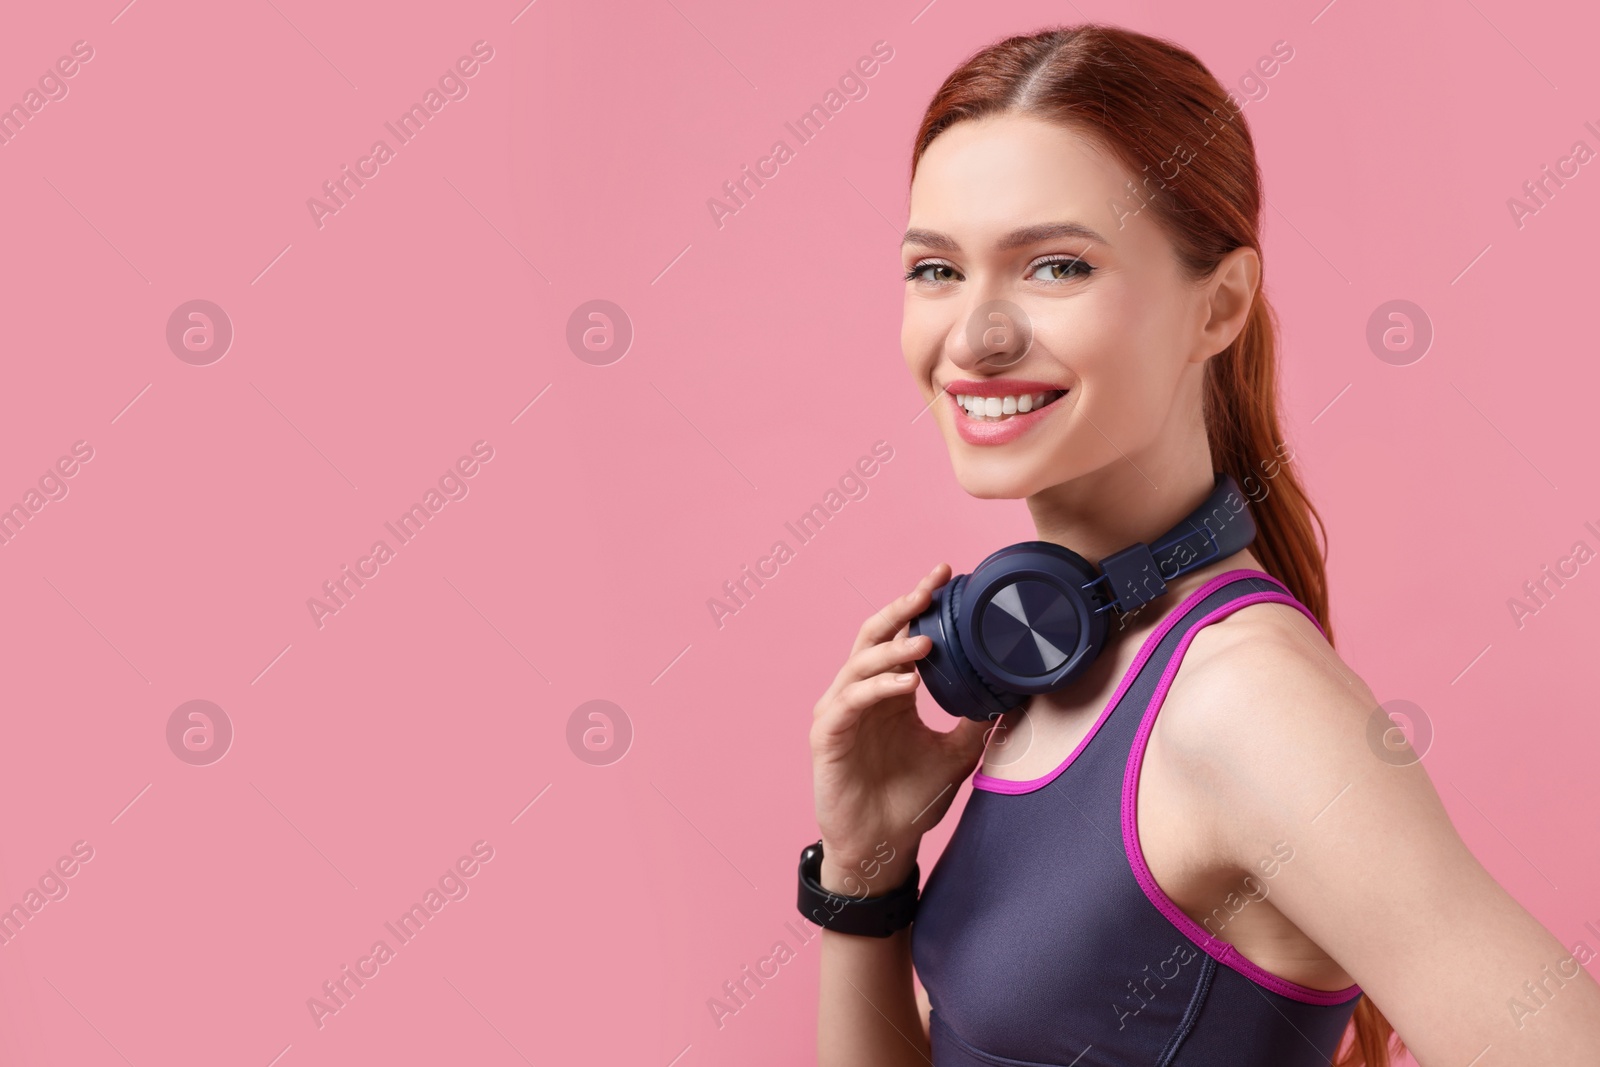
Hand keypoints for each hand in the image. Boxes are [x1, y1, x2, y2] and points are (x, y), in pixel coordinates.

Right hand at [809, 563, 991, 895]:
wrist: (880, 848)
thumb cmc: (909, 802)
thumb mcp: (954, 756)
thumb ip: (975, 724)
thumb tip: (1012, 695)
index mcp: (888, 693)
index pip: (900, 636)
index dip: (919, 606)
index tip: (947, 578)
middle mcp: (861, 694)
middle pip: (874, 636)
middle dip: (902, 608)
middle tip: (931, 587)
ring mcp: (840, 712)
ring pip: (860, 664)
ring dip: (893, 649)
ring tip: (926, 643)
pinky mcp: (827, 736)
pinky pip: (851, 702)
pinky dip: (877, 688)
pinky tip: (905, 684)